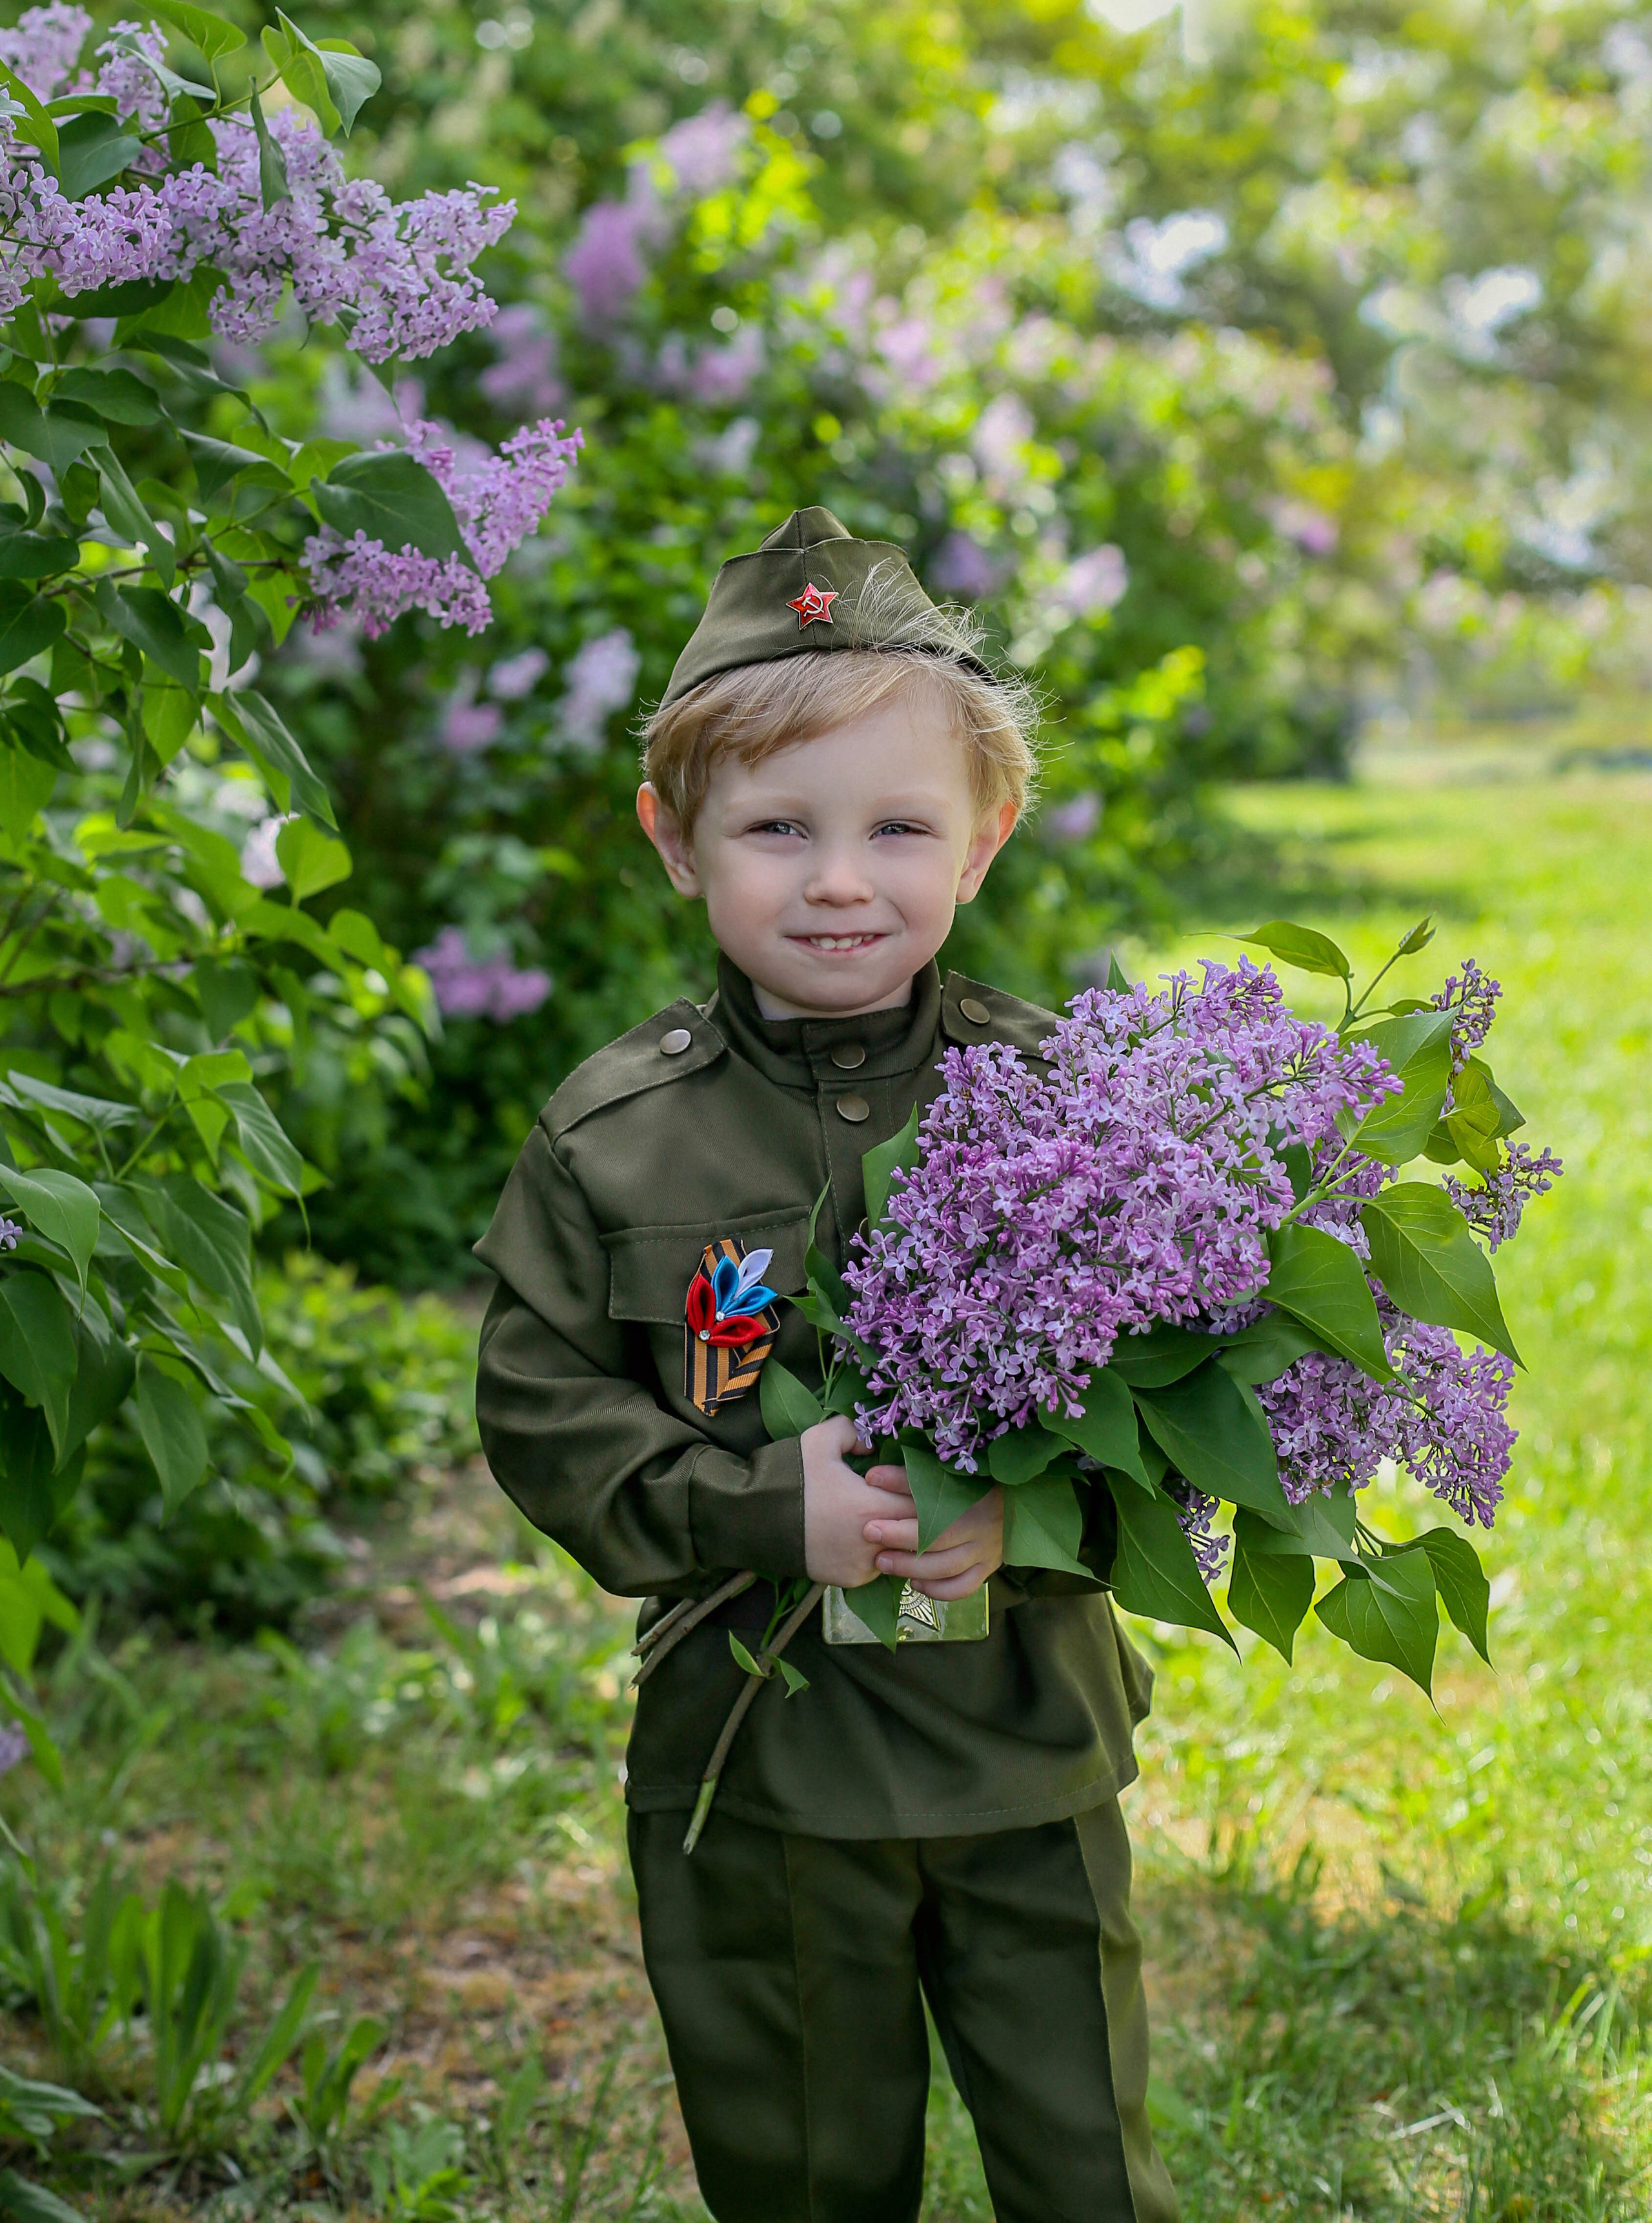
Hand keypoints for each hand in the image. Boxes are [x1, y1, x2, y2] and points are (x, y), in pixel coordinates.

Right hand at [802, 1415, 918, 1587]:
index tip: (907, 1478)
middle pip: (920, 1531)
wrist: (753, 1520)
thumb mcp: (820, 1440)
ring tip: (890, 1517)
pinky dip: (881, 1552)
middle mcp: (875, 1542)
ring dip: (902, 1536)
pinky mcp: (851, 1580)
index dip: (921, 1488)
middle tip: (905, 1498)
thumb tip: (873, 1444)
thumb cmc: (791, 1477)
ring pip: (903, 1552)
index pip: (923, 1501)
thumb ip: (854, 1431)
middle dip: (918, 1514)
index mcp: (873, 1506)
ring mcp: (864, 1565)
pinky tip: (869, 1536)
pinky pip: (880, 1567)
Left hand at [864, 1472, 1003, 1601]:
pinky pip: (962, 1588)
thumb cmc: (974, 1482)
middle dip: (900, 1541)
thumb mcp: (945, 1474)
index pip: (933, 1510)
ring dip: (911, 1568)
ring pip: (947, 1568)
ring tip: (883, 1563)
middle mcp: (982, 1528)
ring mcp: (987, 1552)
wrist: (1017, 1499)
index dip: (900, 1512)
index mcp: (974, 1499)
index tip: (870, 1516)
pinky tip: (914, 1583)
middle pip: (937, 1541)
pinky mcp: (988, 1568)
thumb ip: (909, 1477)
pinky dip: (937, 1590)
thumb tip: (872, 1477)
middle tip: (870, 1537)